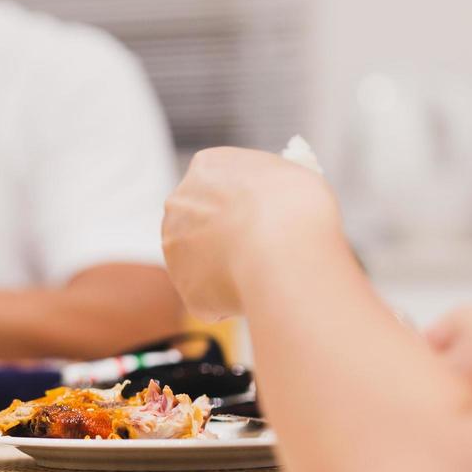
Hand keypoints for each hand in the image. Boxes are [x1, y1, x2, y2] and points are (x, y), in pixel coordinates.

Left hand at [162, 147, 338, 321]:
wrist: (283, 246)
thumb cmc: (296, 206)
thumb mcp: (290, 178)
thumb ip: (267, 190)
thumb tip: (272, 203)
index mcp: (207, 167)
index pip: (218, 187)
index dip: (241, 207)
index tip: (260, 220)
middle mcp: (179, 203)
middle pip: (201, 226)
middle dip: (224, 241)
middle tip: (259, 254)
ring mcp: (175, 246)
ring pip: (203, 265)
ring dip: (226, 273)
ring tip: (261, 275)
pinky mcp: (185, 288)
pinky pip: (210, 301)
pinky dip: (230, 304)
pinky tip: (254, 294)